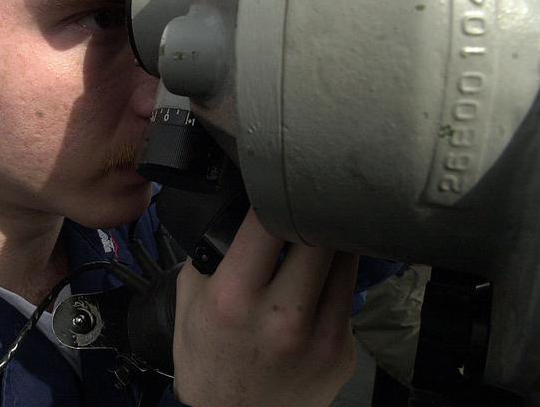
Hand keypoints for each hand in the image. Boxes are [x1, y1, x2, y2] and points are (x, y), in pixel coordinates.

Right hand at [172, 209, 357, 406]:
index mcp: (235, 297)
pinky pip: (348, 295)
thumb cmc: (208, 357)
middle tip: (306, 200)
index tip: (273, 183)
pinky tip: (318, 284)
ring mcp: (321, 336)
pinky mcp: (344, 350)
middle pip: (320, 232)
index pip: (270, 218)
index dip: (272, 192)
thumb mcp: (191, 297)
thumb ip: (216, 251)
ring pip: (346, 259)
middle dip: (311, 211)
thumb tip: (245, 208)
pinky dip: (336, 280)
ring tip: (319, 235)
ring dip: (333, 240)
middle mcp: (283, 316)